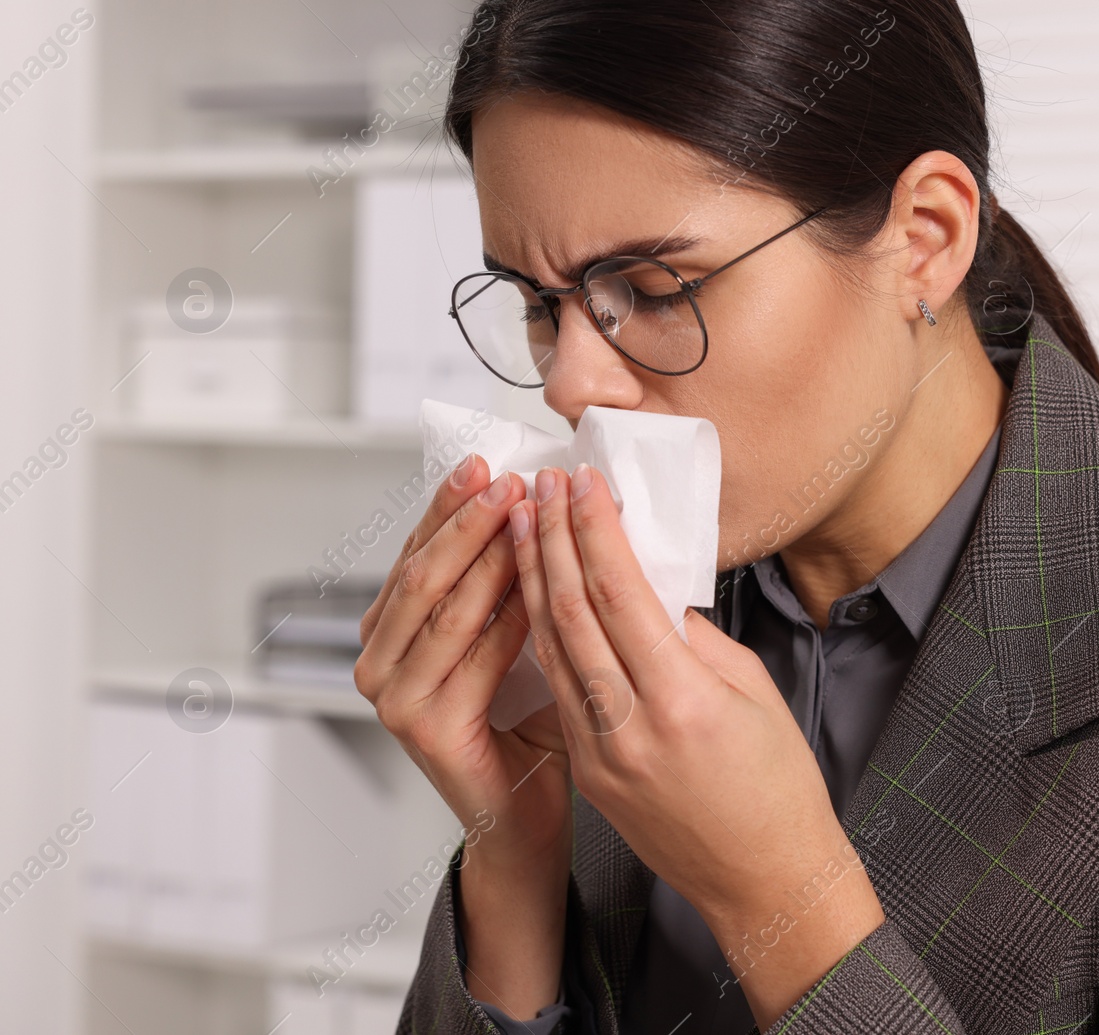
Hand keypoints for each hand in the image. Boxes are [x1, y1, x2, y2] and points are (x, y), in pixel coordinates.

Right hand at [354, 456, 571, 1017]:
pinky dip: (507, 614)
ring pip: (442, 606)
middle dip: (465, 519)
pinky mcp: (425, 729)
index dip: (449, 505)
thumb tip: (533, 500)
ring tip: (521, 511)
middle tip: (505, 477)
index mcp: (392, 632)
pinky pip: (472, 656)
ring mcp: (395, 698)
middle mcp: (379, 661)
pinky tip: (539, 583)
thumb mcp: (513, 639)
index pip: (418, 552)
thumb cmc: (527, 725)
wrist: (527, 816)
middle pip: (423, 571)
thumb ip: (507, 583)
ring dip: (484, 553)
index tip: (488, 460)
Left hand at [509, 463, 885, 1028]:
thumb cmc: (776, 787)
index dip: (595, 531)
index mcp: (682, 701)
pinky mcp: (589, 772)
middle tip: (541, 487)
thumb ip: (693, 637)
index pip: (619, 594)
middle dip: (551, 540)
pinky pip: (558, 689)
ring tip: (523, 525)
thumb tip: (648, 589)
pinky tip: (535, 596)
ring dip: (532, 581)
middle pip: (571, 614)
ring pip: (551, 650)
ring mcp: (601, 755)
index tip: (583, 484)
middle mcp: (630, 728)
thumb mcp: (753, 691)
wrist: (763, 880)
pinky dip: (542, 635)